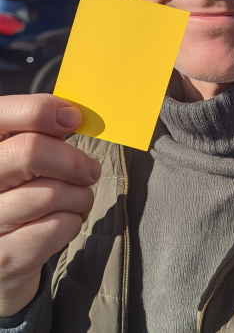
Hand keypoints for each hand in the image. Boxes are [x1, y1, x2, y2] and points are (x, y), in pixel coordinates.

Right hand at [0, 93, 100, 316]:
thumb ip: (37, 134)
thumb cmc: (17, 197)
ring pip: (52, 192)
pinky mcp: (5, 257)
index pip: (3, 113)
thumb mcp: (18, 161)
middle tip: (90, 170)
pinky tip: (67, 221)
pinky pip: (59, 226)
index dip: (42, 109)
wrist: (2, 260)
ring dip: (80, 195)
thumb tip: (69, 115)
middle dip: (73, 160)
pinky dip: (74, 221)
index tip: (72, 118)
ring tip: (78, 200)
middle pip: (31, 151)